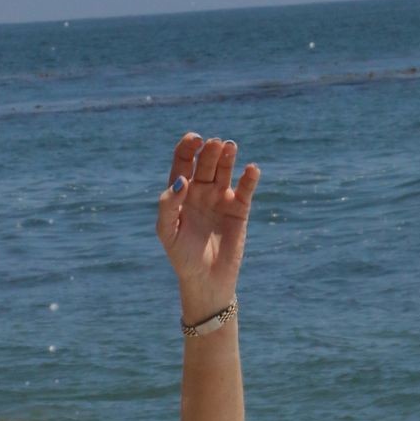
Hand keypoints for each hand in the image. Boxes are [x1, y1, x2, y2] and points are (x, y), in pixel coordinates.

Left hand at [156, 133, 260, 315]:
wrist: (206, 280)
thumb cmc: (182, 257)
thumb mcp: (168, 233)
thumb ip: (168, 206)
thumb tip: (180, 180)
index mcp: (181, 192)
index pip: (183, 161)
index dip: (188, 147)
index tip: (194, 140)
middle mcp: (201, 190)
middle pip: (205, 161)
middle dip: (209, 150)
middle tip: (214, 145)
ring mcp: (221, 197)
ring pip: (225, 168)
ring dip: (227, 155)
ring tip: (229, 147)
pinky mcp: (239, 208)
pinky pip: (246, 188)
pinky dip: (249, 177)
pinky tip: (251, 170)